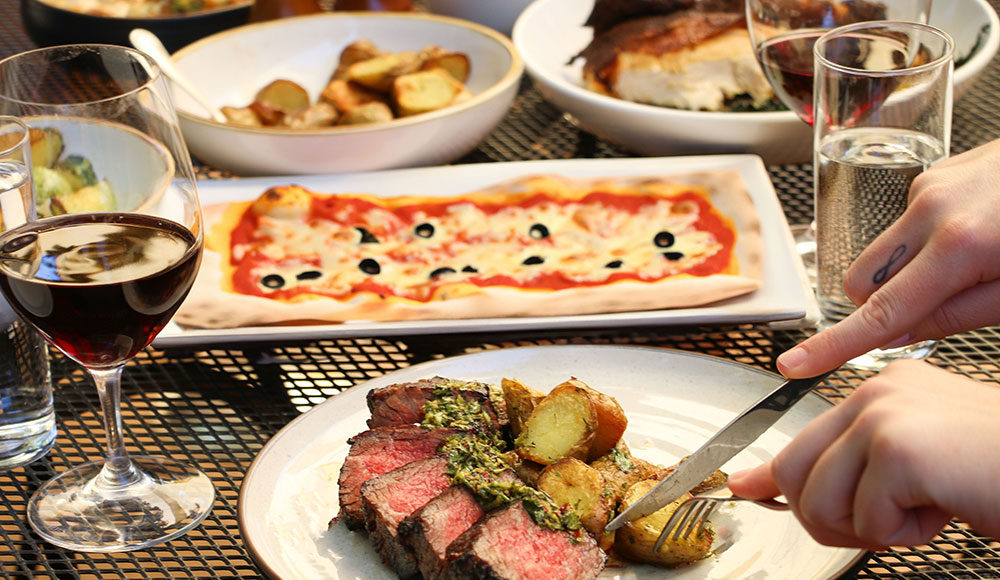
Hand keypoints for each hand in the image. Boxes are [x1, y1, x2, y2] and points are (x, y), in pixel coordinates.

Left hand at [727, 360, 999, 547]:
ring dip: (870, 529)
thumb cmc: (997, 472)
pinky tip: (942, 510)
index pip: (801, 438)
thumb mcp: (913, 470)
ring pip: (820, 500)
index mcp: (880, 392)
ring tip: (922, 510)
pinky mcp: (900, 448)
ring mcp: (885, 414)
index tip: (744, 487)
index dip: (770, 475)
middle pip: (796, 473)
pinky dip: (903, 534)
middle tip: (882, 524)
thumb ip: (848, 468)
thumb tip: (762, 483)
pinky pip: (865, 518)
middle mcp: (876, 392)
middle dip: (826, 518)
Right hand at [778, 139, 999, 377]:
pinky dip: (926, 240)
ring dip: (907, 270)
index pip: (879, 312)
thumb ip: (958, 315)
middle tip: (936, 308)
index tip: (794, 365)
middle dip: (880, 304)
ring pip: (883, 251)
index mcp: (960, 246)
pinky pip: (906, 221)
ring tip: (972, 262)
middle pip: (862, 279)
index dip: (834, 345)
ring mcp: (928, 185)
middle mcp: (931, 209)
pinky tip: (975, 232)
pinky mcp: (933, 171)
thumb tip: (900, 332)